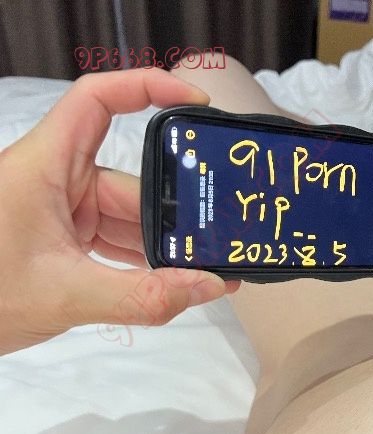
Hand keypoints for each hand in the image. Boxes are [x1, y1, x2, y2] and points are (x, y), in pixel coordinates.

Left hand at [0, 68, 240, 354]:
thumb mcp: (65, 296)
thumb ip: (142, 296)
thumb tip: (209, 286)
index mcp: (45, 166)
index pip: (97, 100)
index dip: (148, 88)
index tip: (197, 102)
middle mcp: (56, 179)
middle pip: (130, 181)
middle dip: (172, 215)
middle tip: (217, 241)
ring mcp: (62, 211)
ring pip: (126, 218)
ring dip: (160, 246)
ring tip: (204, 271)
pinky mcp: (64, 238)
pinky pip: (114, 240)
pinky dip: (141, 261)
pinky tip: (174, 283)